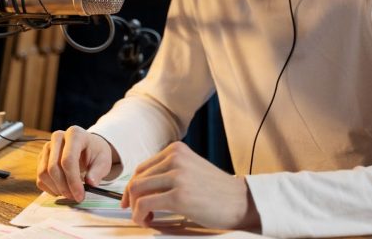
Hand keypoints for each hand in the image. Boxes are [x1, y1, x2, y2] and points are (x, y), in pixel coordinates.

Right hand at [36, 126, 117, 200]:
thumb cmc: (95, 153)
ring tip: (70, 193)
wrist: (88, 148)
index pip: (68, 160)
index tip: (80, 195)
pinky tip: (63, 189)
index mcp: (75, 134)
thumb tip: (91, 183)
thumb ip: (98, 171)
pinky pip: (40, 178)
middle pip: (53, 167)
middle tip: (76, 198)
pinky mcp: (42, 158)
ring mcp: (47, 147)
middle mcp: (58, 137)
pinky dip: (50, 188)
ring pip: (43, 173)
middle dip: (64, 187)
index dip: (73, 181)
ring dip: (56, 189)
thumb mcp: (103, 160)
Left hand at [121, 141, 259, 229]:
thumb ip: (170, 171)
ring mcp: (177, 176)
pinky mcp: (178, 196)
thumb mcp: (191, 169)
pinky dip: (140, 215)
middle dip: (131, 198)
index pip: (142, 167)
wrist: (241, 201)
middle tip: (136, 213)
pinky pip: (145, 205)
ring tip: (145, 218)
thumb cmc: (217, 190)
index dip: (132, 186)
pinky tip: (149, 221)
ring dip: (135, 208)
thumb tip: (143, 187)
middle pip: (137, 178)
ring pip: (137, 191)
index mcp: (177, 150)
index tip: (131, 199)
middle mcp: (175, 158)